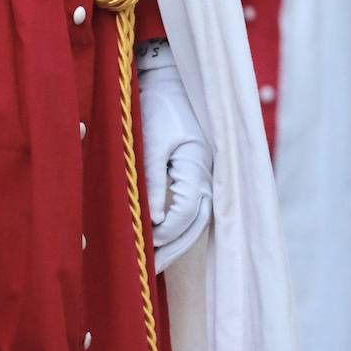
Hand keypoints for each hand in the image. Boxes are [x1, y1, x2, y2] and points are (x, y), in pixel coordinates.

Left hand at [137, 41, 212, 273]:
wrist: (169, 79)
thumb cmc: (157, 105)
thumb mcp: (151, 140)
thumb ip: (153, 178)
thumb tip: (153, 219)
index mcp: (198, 165)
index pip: (186, 212)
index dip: (166, 232)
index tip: (143, 244)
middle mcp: (207, 174)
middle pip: (196, 224)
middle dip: (172, 248)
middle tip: (147, 270)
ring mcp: (206, 175)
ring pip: (197, 220)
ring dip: (177, 242)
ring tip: (153, 264)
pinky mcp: (197, 174)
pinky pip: (193, 208)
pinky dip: (179, 226)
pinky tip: (161, 240)